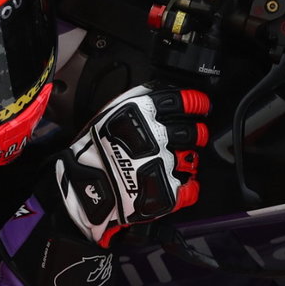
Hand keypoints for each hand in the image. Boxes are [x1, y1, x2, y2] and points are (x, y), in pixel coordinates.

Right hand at [52, 84, 209, 245]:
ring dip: (188, 161)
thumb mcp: (111, 114)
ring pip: (193, 160)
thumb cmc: (92, 152)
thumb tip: (162, 94)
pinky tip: (178, 185)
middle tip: (191, 137)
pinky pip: (191, 189)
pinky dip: (188, 188)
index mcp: (145, 113)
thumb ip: (139, 104)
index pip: (186, 102)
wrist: (83, 189)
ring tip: (177, 163)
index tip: (201, 108)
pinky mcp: (168, 192)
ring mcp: (165, 164)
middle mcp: (159, 137)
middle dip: (196, 134)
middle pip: (195, 132)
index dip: (198, 105)